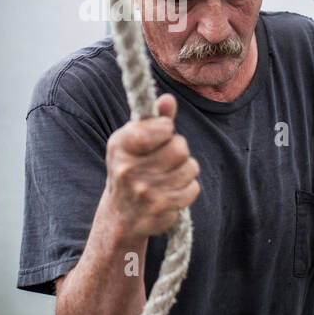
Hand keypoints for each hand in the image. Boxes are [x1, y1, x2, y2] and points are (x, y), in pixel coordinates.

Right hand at [104, 93, 200, 238]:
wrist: (122, 215)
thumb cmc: (131, 168)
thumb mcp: (135, 140)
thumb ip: (153, 119)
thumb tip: (168, 99)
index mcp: (120, 145)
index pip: (160, 127)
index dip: (166, 128)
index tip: (160, 134)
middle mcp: (128, 168)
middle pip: (180, 147)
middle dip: (179, 150)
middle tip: (166, 157)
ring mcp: (145, 190)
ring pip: (190, 167)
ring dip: (186, 169)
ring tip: (171, 174)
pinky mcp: (161, 207)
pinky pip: (193, 188)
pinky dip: (188, 188)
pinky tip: (173, 191)